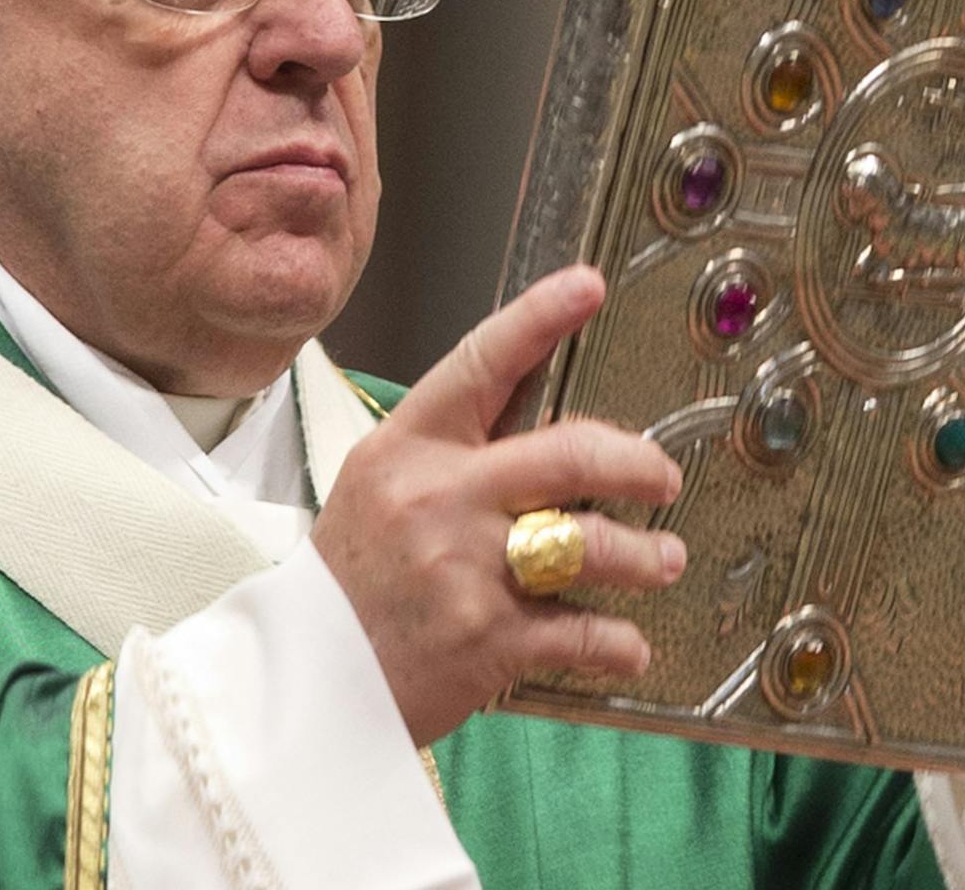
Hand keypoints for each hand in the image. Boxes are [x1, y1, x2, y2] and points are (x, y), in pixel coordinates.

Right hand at [309, 265, 686, 745]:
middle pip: (570, 454)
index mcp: (409, 448)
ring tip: (663, 561)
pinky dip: (617, 640)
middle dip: (637, 463)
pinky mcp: (486, 638)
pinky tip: (627, 642)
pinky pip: (581, 630)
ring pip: (591, 542)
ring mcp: (465, 568)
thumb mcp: (381, 486)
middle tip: (662, 476)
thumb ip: (457, 450)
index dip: (539, 317)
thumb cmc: (351, 578)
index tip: (587, 285)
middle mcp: (440, 498)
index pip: (481, 363)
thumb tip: (543, 417)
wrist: (301, 679)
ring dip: (645, 556)